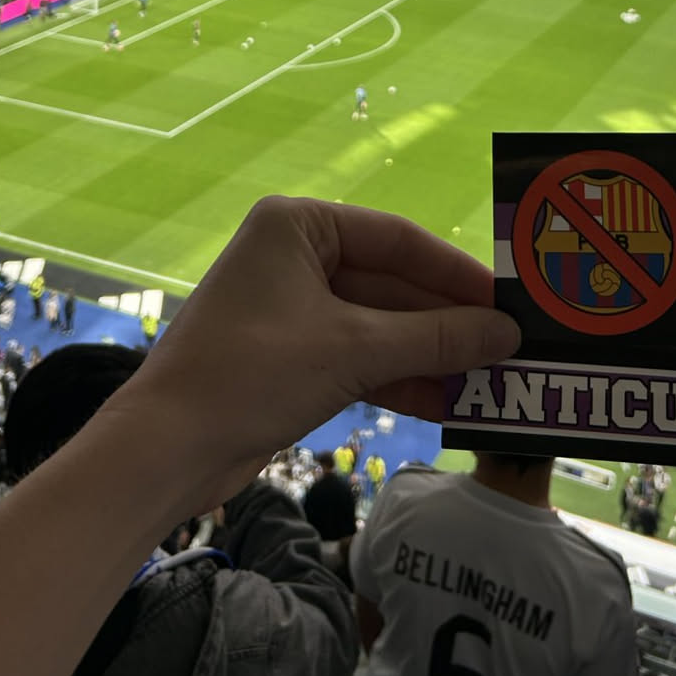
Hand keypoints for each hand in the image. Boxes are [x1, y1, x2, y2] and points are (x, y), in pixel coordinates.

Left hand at [117, 197, 519, 495]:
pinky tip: (447, 403)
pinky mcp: (292, 356)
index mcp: (299, 225)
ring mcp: (293, 308)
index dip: (458, 274)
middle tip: (510, 348)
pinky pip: (360, 357)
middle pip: (392, 284)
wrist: (165, 450)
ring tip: (490, 383)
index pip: (399, 239)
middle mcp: (296, 255)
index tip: (511, 301)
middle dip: (447, 322)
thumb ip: (434, 338)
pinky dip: (399, 379)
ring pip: (380, 326)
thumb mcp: (352, 351)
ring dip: (430, 356)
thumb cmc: (251, 375)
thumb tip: (508, 332)